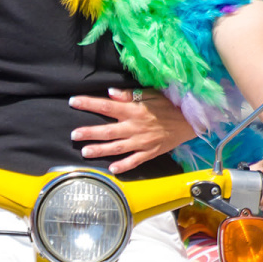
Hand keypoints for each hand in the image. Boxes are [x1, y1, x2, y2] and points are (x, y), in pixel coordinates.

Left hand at [69, 89, 195, 174]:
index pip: (106, 106)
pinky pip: (134, 161)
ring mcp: (141, 142)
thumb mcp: (150, 94)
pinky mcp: (149, 152)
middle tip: (74, 134)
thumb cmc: (169, 105)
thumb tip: (109, 93)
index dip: (89, 104)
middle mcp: (134, 127)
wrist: (189, 121)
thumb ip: (128, 95)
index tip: (73, 102)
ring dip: (100, 150)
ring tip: (85, 152)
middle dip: (89, 132)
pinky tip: (112, 169)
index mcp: (133, 110)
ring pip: (116, 148)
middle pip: (107, 130)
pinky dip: (123, 166)